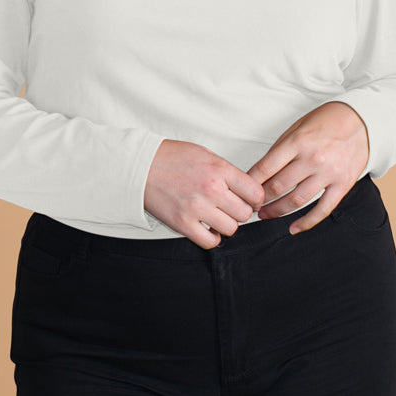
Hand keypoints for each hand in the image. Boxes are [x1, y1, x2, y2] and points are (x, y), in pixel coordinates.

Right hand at [144, 139, 264, 248]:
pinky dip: (212, 237)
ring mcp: (196, 208)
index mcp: (219, 170)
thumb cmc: (170, 157)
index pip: (255, 193)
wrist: (139, 166)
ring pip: (231, 228)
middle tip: (230, 207)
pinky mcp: (182, 224)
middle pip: (245, 213)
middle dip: (240, 211)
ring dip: (226, 224)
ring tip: (216, 216)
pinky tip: (207, 228)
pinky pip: (210, 241)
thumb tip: (244, 189)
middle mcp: (211, 189)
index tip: (250, 200)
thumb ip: (226, 171)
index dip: (255, 198)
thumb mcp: (205, 154)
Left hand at [246, 102, 369, 234]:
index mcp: (297, 142)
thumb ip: (280, 150)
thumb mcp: (298, 127)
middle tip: (250, 205)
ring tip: (265, 215)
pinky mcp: (343, 184)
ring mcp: (328, 173)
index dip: (250, 183)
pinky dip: (306, 222)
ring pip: (296, 200)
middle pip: (278, 186)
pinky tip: (293, 228)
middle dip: (260, 199)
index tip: (242, 191)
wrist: (362, 121)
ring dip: (277, 211)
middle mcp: (312, 158)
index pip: (265, 168)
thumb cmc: (326, 122)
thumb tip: (259, 173)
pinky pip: (323, 209)